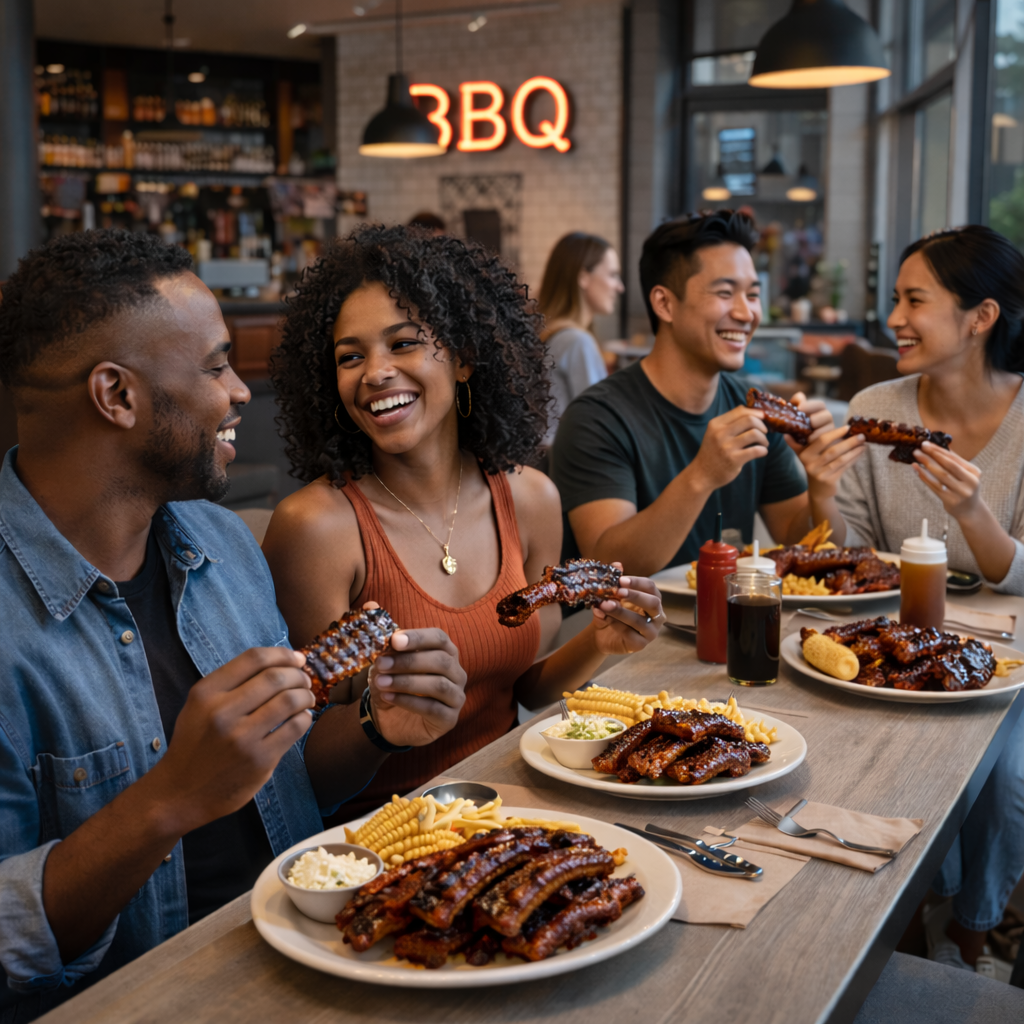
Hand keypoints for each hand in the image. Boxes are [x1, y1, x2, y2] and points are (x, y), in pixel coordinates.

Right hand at [154, 647, 313, 830]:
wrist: (180, 793)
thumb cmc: (196, 744)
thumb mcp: (200, 706)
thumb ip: (232, 683)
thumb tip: (282, 663)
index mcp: (206, 693)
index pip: (254, 658)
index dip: (282, 654)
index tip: (297, 659)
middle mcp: (222, 712)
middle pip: (275, 677)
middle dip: (298, 675)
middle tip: (304, 680)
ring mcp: (241, 737)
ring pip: (289, 700)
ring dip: (305, 695)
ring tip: (306, 698)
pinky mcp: (259, 760)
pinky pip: (295, 727)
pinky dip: (305, 718)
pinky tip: (301, 718)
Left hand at [368, 629, 467, 746]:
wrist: (389, 718)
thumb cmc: (392, 682)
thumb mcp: (384, 659)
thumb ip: (381, 633)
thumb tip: (369, 604)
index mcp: (445, 651)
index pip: (439, 638)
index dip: (418, 637)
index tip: (393, 640)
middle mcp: (456, 672)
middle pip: (439, 660)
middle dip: (408, 661)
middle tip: (381, 664)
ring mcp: (456, 696)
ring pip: (438, 684)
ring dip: (407, 682)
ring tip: (381, 682)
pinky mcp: (450, 719)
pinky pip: (433, 708)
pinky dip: (409, 702)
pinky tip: (388, 698)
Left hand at [591, 565, 664, 653]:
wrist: (601, 634)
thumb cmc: (611, 612)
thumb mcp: (609, 596)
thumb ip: (613, 582)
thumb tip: (617, 564)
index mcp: (652, 599)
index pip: (651, 587)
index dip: (637, 582)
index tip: (621, 580)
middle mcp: (656, 615)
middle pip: (653, 603)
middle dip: (635, 596)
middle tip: (618, 591)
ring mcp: (651, 631)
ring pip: (640, 621)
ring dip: (621, 612)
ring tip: (604, 605)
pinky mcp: (641, 645)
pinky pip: (631, 634)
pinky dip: (616, 625)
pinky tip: (604, 619)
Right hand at [689, 406, 768, 491]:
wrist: (701, 474)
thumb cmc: (713, 452)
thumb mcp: (715, 433)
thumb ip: (730, 424)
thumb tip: (756, 415)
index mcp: (716, 424)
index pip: (740, 410)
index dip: (755, 412)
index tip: (762, 418)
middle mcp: (720, 433)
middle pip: (750, 419)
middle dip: (762, 425)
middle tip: (764, 432)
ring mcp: (726, 447)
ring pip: (754, 434)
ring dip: (764, 439)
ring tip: (763, 444)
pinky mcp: (733, 460)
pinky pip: (756, 450)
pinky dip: (763, 450)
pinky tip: (762, 452)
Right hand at [784, 392, 864, 498]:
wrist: (818, 490)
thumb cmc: (814, 466)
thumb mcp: (803, 454)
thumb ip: (796, 443)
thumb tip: (786, 433)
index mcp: (804, 453)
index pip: (820, 440)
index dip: (834, 433)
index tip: (847, 427)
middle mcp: (809, 463)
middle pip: (831, 450)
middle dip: (848, 441)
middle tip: (860, 435)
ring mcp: (819, 473)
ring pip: (840, 459)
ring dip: (854, 450)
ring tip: (863, 442)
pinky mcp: (828, 480)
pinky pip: (844, 467)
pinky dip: (854, 458)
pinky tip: (861, 452)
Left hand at [913, 442, 982, 518]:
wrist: (970, 510)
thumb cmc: (965, 488)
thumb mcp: (966, 474)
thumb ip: (955, 462)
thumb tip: (938, 447)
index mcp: (974, 472)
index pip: (954, 458)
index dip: (939, 450)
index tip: (926, 444)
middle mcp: (970, 482)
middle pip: (948, 466)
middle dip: (932, 455)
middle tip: (918, 448)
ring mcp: (960, 492)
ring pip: (941, 476)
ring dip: (927, 465)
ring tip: (916, 457)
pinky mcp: (950, 500)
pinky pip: (935, 486)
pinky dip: (925, 477)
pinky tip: (918, 470)